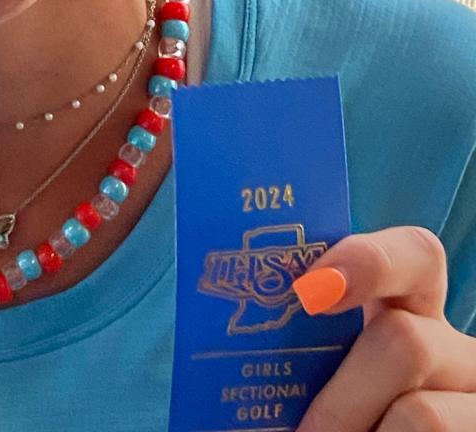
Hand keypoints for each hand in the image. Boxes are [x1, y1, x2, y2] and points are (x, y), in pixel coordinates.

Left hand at [292, 226, 475, 430]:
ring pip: (423, 414)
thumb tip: (220, 365)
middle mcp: (454, 354)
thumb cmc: (336, 413)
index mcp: (410, 315)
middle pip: (407, 341)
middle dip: (341, 399)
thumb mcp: (323, 380)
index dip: (368, 260)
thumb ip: (296, 359)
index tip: (309, 290)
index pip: (414, 256)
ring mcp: (475, 404)